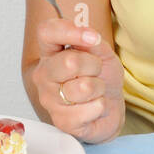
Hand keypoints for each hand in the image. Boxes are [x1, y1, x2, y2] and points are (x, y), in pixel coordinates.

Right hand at [32, 18, 125, 143]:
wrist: (109, 109)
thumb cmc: (101, 78)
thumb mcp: (101, 53)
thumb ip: (93, 41)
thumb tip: (89, 36)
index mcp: (50, 53)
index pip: (47, 32)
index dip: (69, 31)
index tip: (92, 37)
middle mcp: (44, 75)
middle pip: (69, 62)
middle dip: (94, 66)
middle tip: (95, 72)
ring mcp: (49, 100)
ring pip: (84, 87)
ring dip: (99, 88)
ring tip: (94, 91)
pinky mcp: (62, 122)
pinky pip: (92, 108)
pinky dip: (101, 106)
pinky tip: (93, 107)